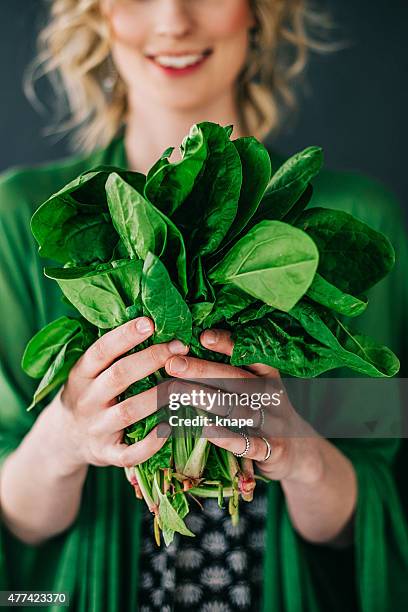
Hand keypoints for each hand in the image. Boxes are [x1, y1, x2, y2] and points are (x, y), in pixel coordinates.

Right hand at [54, 316, 188, 470]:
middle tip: (179, 346)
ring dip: (159, 396)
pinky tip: (169, 428)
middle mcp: (87, 400)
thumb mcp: (89, 372)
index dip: (125, 335)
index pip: (101, 351)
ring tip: (185, 384)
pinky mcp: (107, 455)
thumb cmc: (89, 394)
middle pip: (119, 376)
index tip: (150, 322)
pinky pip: (129, 453)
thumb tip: (151, 318)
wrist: (65, 439)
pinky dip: (150, 444)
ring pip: (129, 412)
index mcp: (81, 375)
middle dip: (151, 359)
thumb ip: (112, 353)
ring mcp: (96, 429)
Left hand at [164, 328, 322, 484]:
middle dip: (203, 370)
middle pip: (236, 379)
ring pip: (237, 408)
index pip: (248, 355)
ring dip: (205, 400)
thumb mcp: (258, 391)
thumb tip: (187, 355)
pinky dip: (227, 438)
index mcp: (268, 377)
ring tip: (177, 392)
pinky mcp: (272, 449)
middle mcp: (271, 395)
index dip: (227, 344)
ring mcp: (273, 423)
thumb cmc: (266, 414)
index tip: (202, 336)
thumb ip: (231, 376)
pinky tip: (206, 431)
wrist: (302, 453)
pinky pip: (248, 443)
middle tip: (173, 364)